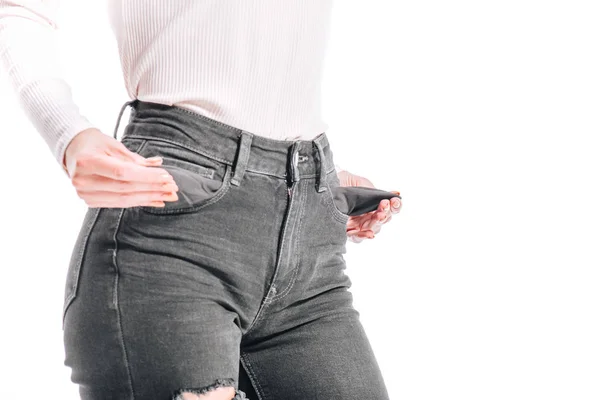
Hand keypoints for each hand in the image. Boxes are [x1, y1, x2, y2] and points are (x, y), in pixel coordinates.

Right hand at [63, 128, 178, 207]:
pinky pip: (119, 203)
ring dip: (149, 198)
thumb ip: (135, 159)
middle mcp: (83, 180)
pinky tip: (155, 201)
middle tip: (172, 189)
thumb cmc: (95, 143)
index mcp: (88, 161)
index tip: (167, 177)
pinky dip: (139, 202)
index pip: (123, 173)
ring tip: (168, 196)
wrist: (72, 149)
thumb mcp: (114, 145)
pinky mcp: (90, 201)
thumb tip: (158, 165)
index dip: (147, 177)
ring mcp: (85, 193)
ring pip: (124, 199)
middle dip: (153, 189)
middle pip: (125, 188)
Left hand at [337, 170, 401, 242]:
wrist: (323, 183)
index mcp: (371, 205)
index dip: (395, 206)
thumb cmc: (340, 182)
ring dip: (377, 223)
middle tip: (385, 205)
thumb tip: (389, 196)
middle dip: (386, 213)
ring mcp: (356, 225)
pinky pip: (356, 237)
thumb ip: (372, 190)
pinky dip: (364, 236)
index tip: (395, 200)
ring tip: (379, 216)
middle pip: (381, 221)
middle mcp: (365, 216)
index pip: (388, 209)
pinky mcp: (344, 231)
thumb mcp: (358, 182)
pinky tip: (370, 234)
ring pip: (372, 230)